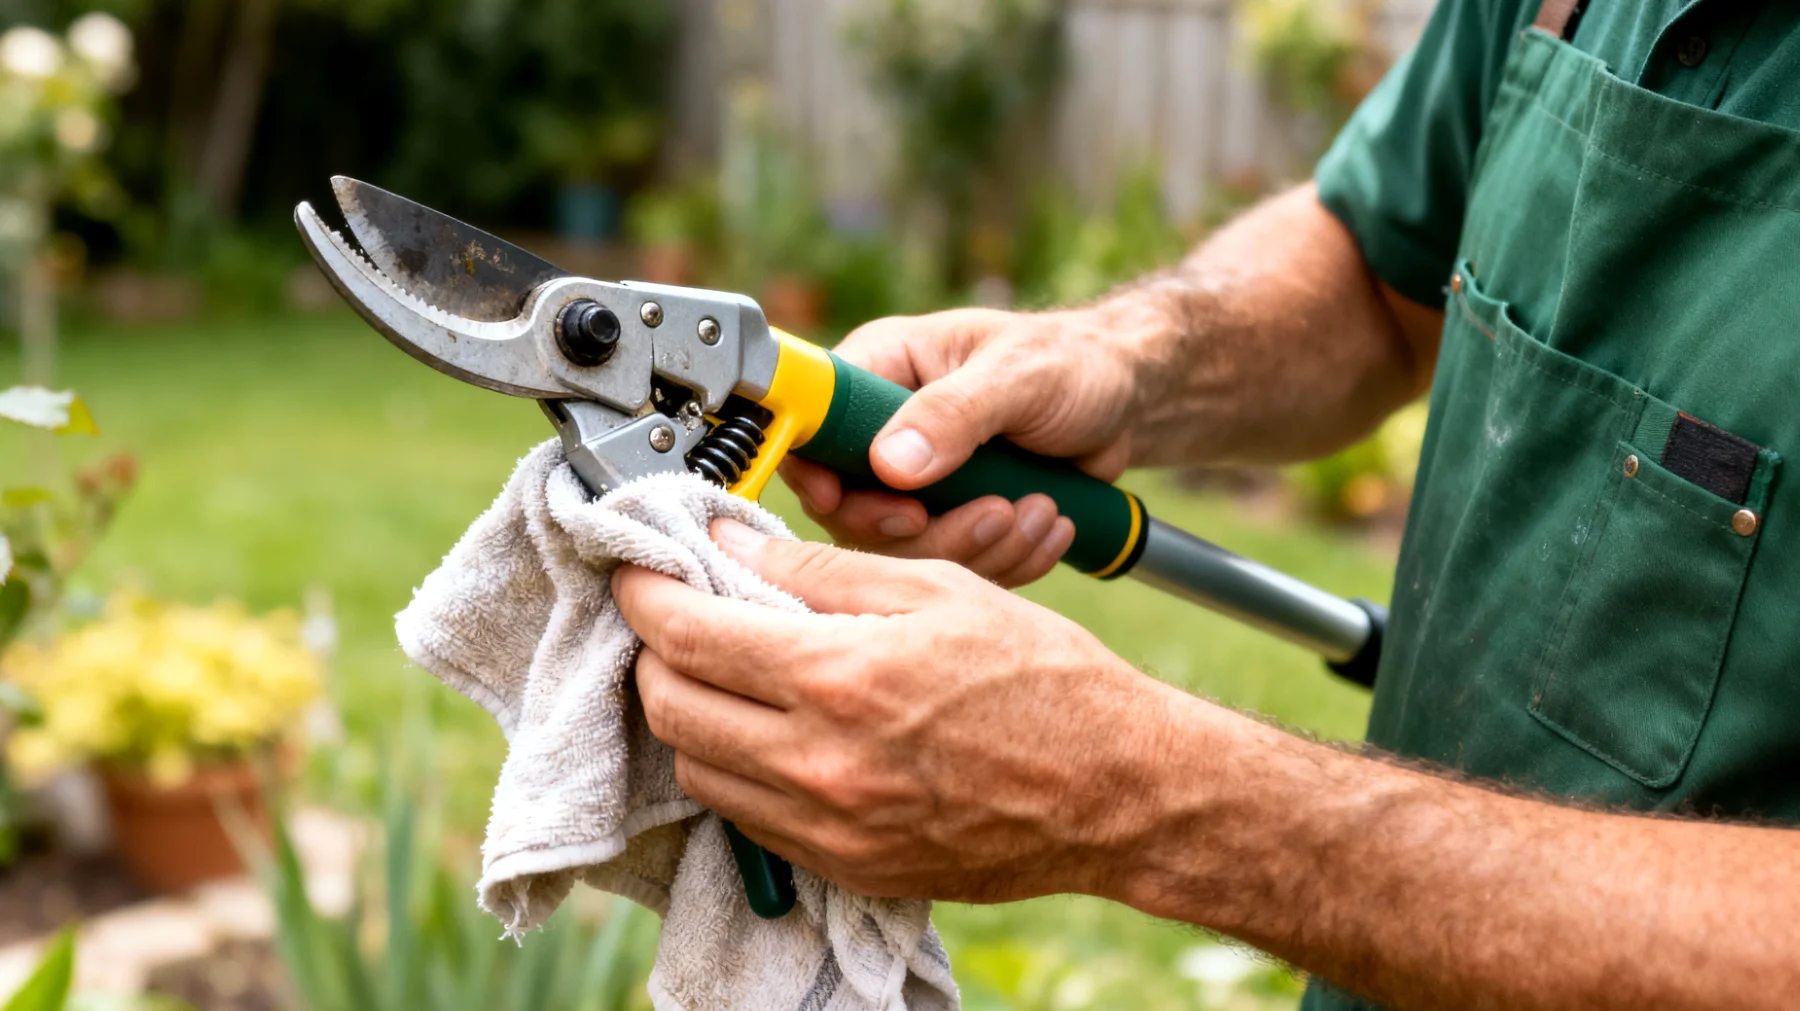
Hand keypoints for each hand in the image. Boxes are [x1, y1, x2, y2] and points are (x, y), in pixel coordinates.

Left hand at [611, 518, 1187, 901]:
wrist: (1114, 790)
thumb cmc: (1043, 678)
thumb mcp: (940, 588)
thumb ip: (822, 572)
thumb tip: (733, 547)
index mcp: (839, 676)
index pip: (687, 633)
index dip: (644, 591)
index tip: (638, 568)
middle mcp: (819, 762)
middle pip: (669, 706)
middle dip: (654, 652)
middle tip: (677, 615)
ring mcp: (827, 826)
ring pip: (697, 768)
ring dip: (689, 713)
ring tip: (726, 673)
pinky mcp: (844, 866)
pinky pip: (746, 817)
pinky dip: (734, 767)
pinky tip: (769, 731)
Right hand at [780, 307, 1138, 586]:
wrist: (1124, 399)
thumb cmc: (1069, 360)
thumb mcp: (1017, 374)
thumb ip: (953, 414)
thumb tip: (889, 464)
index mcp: (878, 372)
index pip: (811, 433)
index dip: (825, 482)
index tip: (883, 510)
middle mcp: (881, 432)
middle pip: (852, 513)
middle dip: (926, 532)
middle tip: (993, 515)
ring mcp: (915, 483)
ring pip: (904, 553)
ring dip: (980, 548)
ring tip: (1042, 511)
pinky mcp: (951, 521)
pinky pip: (953, 567)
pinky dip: (1007, 561)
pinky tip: (1050, 526)